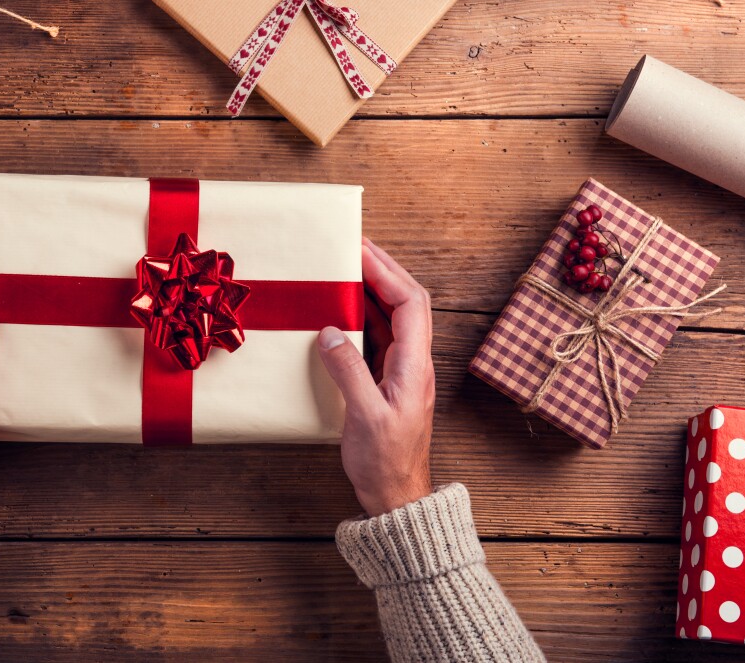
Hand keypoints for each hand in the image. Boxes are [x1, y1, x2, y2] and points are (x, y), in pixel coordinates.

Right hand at [317, 237, 434, 516]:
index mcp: (415, 365)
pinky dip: (363, 315)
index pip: (409, 302)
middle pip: (406, 301)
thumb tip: (329, 331)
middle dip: (382, 269)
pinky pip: (379, 336)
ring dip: (373, 289)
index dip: (386, 271)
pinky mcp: (388, 382)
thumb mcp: (364, 416)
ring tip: (345, 268)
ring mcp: (403, 371)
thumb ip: (348, 371)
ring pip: (393, 316)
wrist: (397, 498)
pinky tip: (342, 310)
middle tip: (352, 245)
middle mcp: (414, 362)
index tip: (359, 248)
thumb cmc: (385, 462)